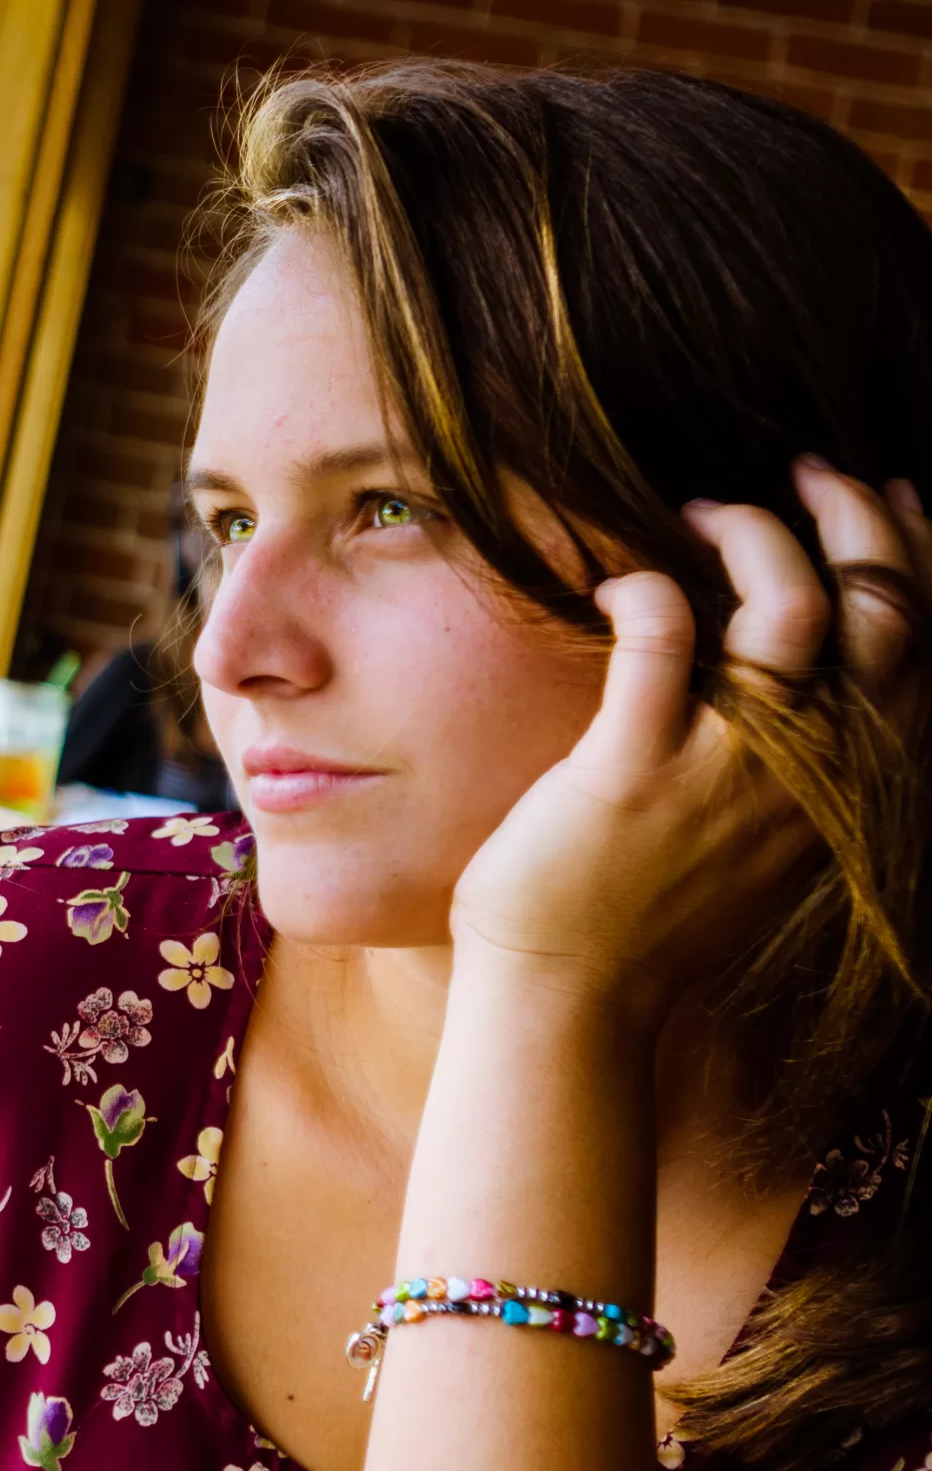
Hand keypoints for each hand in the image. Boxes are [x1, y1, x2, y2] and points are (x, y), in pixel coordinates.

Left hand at [448, 461, 930, 1035]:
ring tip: (700, 512)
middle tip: (805, 472)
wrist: (574, 998)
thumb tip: (803, 659)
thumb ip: (802, 752)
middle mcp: (809, 776)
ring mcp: (725, 773)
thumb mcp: (767, 830)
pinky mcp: (630, 771)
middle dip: (857, 519)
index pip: (923, 643)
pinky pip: (662, 640)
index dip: (916, 553)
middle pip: (885, 613)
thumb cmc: (650, 907)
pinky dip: (646, 587)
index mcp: (850, 784)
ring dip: (754, 537)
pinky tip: (616, 584)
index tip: (883, 494)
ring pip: (789, 611)